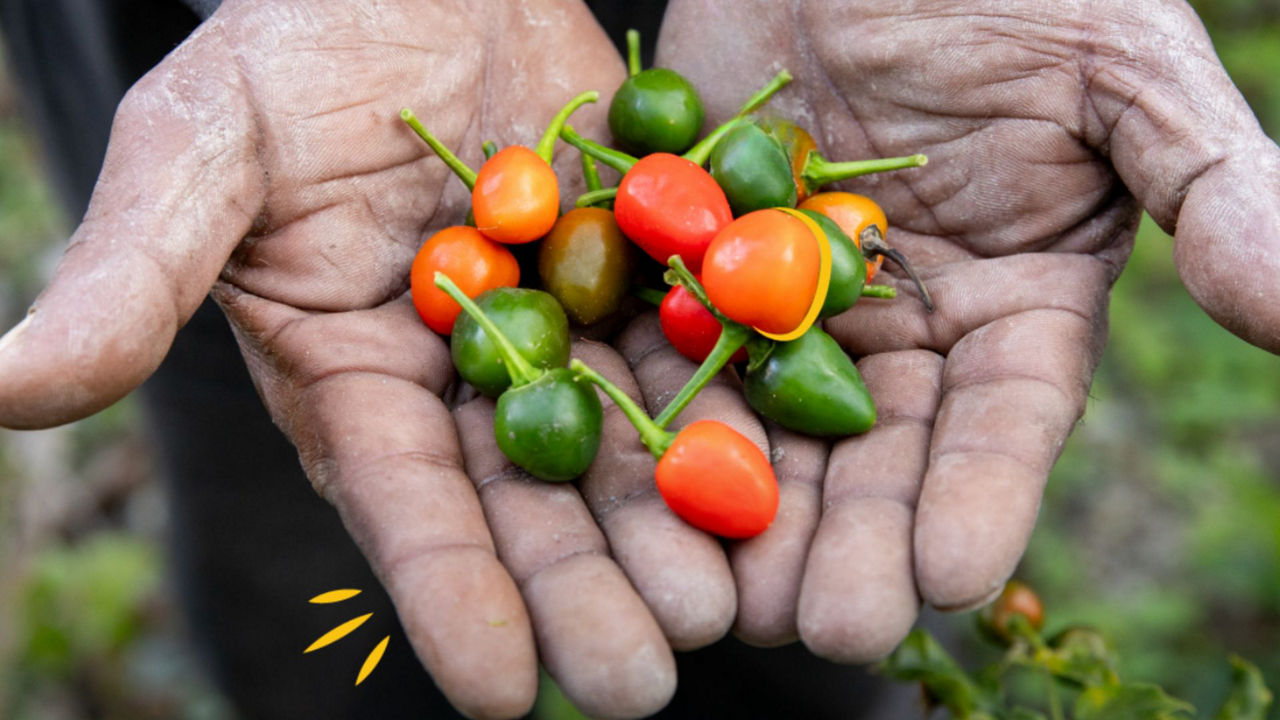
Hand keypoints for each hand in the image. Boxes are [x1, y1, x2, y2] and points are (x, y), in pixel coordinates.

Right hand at [0, 1, 681, 716]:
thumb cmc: (286, 49)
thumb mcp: (201, 150)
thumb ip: (133, 272)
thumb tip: (2, 389)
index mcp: (360, 380)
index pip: (404, 507)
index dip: (447, 596)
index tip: (498, 693)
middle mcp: (468, 380)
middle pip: (530, 504)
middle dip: (581, 594)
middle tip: (640, 685)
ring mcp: (567, 330)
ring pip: (626, 449)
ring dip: (674, 531)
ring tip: (727, 609)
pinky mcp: (647, 271)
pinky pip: (699, 348)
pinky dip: (741, 411)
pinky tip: (789, 483)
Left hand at [656, 0, 1279, 659]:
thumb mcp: (1121, 69)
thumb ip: (1210, 185)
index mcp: (1013, 302)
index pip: (1001, 422)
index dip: (979, 500)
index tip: (952, 578)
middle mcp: (903, 324)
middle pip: (878, 453)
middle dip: (855, 541)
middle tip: (826, 626)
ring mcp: (791, 298)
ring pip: (768, 423)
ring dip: (748, 511)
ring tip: (728, 596)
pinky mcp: (694, 260)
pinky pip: (668, 339)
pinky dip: (653, 404)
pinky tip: (633, 480)